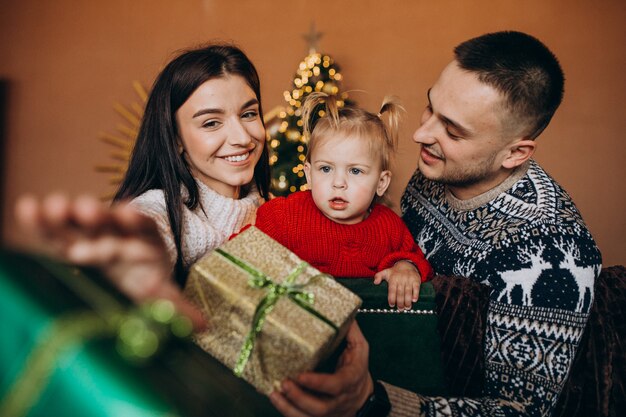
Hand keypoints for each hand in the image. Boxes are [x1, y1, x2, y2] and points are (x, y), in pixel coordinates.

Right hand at [14, 193, 204, 329]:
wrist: (131, 260)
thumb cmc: (147, 275)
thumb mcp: (161, 291)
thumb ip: (176, 306)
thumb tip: (203, 327)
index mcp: (144, 240)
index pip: (142, 226)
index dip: (135, 220)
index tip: (129, 215)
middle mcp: (119, 232)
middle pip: (108, 220)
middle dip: (98, 215)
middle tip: (86, 209)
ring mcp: (93, 232)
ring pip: (79, 221)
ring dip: (67, 214)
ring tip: (53, 206)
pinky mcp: (71, 237)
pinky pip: (56, 229)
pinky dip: (41, 220)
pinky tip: (27, 208)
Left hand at [269, 321, 372, 416]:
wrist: (362, 397)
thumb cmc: (357, 369)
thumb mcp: (360, 349)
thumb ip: (351, 332)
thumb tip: (343, 314)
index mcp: (349, 381)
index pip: (334, 386)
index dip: (317, 383)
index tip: (301, 375)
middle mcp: (338, 401)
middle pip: (319, 408)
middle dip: (299, 397)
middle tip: (283, 383)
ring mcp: (328, 413)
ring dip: (288, 408)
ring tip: (274, 394)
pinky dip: (287, 411)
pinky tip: (275, 399)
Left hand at [374, 260, 421, 309]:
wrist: (407, 264)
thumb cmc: (395, 272)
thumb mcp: (385, 272)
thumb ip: (378, 276)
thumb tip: (375, 282)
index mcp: (393, 279)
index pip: (392, 290)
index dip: (392, 298)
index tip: (392, 305)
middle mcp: (401, 280)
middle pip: (400, 293)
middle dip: (400, 302)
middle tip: (400, 309)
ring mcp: (409, 280)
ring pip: (408, 292)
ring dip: (408, 301)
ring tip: (407, 308)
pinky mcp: (416, 280)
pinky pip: (416, 288)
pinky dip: (415, 294)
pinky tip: (414, 300)